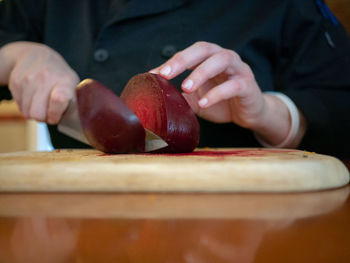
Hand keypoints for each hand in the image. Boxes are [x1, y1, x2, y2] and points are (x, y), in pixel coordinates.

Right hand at [1, 42, 78, 123]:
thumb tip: (78, 121)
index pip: (59, 99)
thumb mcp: (74, 88)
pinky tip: (32, 95)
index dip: (54, 113)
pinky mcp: (15, 80)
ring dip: (34, 111)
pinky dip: (26, 104)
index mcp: (65, 81)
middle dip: (43, 117)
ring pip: (27, 112)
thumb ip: (76, 106)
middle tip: (49, 110)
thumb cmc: (60, 79)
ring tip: (41, 101)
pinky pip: (19, 105)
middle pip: (37, 113)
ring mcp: (29, 78)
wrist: (37, 56)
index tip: (55, 116)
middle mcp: (46, 77)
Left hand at [150, 41, 264, 127]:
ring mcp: (239, 70)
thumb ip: (181, 96)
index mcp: (209, 59)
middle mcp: (224, 59)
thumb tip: (158, 97)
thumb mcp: (196, 100)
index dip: (171, 63)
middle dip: (182, 60)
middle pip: (204, 49)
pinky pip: (234, 85)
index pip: (189, 54)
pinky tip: (203, 103)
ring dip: (201, 72)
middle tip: (165, 74)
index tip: (153, 74)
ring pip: (221, 61)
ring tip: (185, 88)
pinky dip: (217, 94)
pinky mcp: (249, 86)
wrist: (249, 115)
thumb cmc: (222, 103)